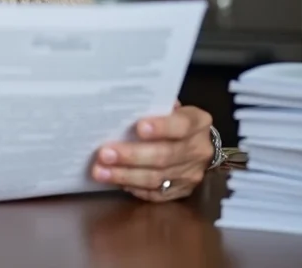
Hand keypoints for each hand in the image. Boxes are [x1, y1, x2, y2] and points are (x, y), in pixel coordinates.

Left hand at [91, 102, 214, 201]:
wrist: (201, 146)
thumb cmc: (177, 121)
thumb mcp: (174, 108)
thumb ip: (156, 108)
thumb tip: (126, 110)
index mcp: (198, 123)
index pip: (181, 125)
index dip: (161, 127)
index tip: (139, 128)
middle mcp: (198, 150)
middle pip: (165, 156)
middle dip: (132, 156)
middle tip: (104, 154)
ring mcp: (191, 174)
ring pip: (156, 178)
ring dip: (125, 175)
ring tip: (101, 172)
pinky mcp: (181, 191)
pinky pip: (155, 193)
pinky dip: (133, 188)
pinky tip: (116, 182)